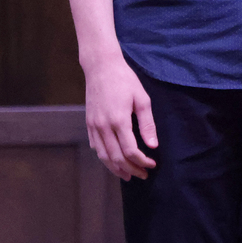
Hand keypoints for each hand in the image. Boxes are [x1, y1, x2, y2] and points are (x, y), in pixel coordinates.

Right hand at [84, 56, 157, 180]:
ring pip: (103, 156)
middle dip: (131, 169)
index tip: (152, 165)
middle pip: (116, 157)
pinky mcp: (88, 123)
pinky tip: (113, 160)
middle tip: (143, 175)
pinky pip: (95, 146)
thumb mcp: (141, 98)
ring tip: (128, 175)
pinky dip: (104, 157)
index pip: (130, 150)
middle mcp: (104, 127)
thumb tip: (152, 145)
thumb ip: (147, 123)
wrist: (101, 67)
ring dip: (116, 168)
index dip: (141, 161)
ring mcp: (94, 126)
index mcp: (119, 120)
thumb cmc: (125, 80)